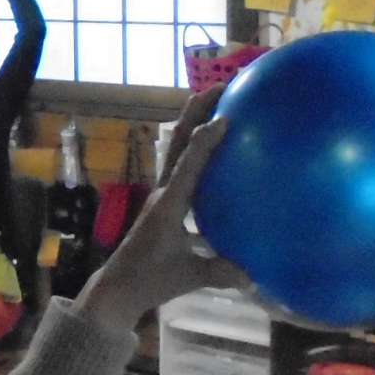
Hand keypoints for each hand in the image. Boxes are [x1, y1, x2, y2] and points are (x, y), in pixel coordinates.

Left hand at [76, 88, 245, 329]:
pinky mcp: (166, 203)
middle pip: (179, 142)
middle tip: (221, 86)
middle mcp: (165, 192)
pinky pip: (184, 167)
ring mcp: (164, 195)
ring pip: (178, 150)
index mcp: (169, 204)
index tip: (224, 117)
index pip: (188, 165)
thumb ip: (220, 273)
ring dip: (195, 123)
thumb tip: (256, 276)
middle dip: (197, 111)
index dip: (205, 141)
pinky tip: (222, 149)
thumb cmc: (149, 280)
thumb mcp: (187, 278)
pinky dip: (199, 150)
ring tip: (220, 101)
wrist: (118, 288)